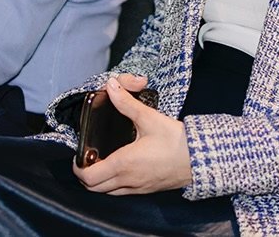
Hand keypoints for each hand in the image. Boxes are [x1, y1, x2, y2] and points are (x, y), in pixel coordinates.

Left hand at [72, 77, 191, 194]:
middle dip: (86, 174)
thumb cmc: (176, 141)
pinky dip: (114, 184)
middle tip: (88, 157)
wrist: (200, 158)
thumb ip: (126, 102)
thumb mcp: (149, 118)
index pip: (88, 176)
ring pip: (108, 192)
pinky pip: (122, 192)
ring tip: (102, 161)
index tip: (79, 155)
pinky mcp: (147, 190)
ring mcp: (137, 188)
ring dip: (99, 181)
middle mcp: (127, 180)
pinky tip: (121, 167)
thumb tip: (111, 86)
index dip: (78, 167)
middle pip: (94, 188)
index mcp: (123, 164)